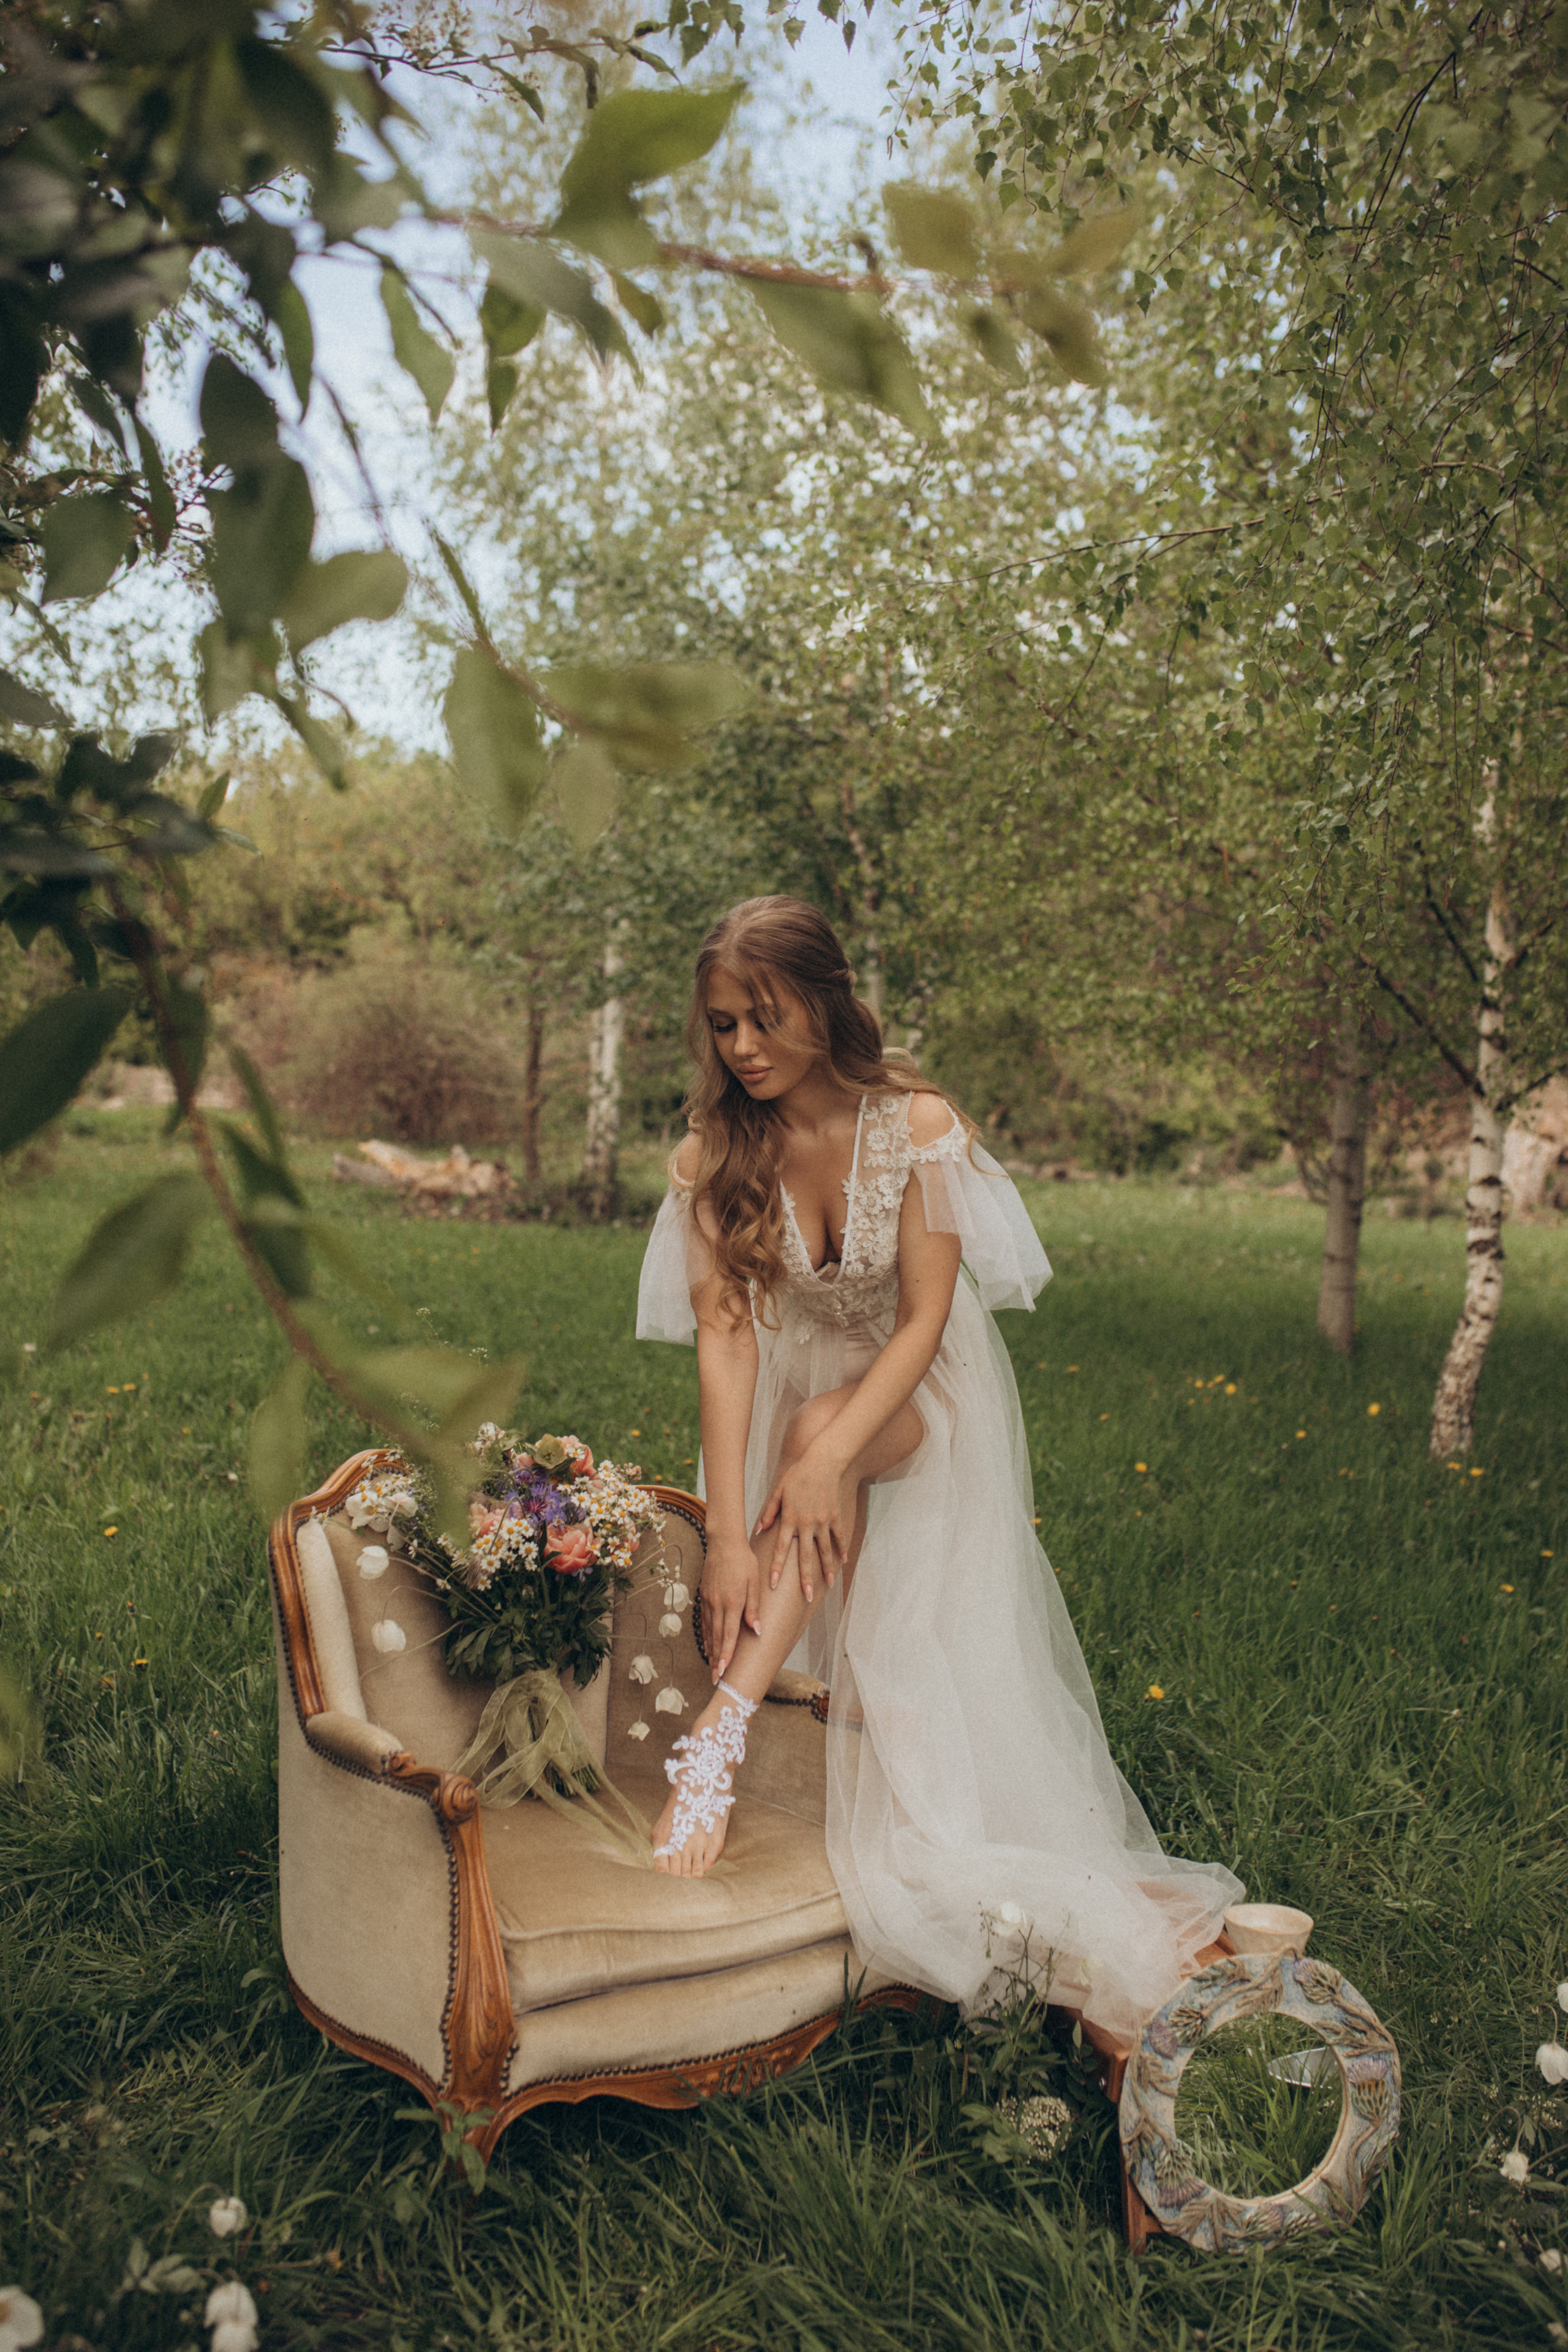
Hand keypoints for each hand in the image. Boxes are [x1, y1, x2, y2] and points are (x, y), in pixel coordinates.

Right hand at [700, 1530, 761, 1682]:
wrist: (724, 1542)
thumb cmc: (744, 1561)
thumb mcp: (755, 1582)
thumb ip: (754, 1607)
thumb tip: (756, 1629)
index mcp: (732, 1602)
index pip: (728, 1634)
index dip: (725, 1654)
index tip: (722, 1671)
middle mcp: (717, 1604)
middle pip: (715, 1637)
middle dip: (716, 1660)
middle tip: (716, 1679)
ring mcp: (708, 1600)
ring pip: (708, 1631)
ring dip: (710, 1650)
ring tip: (711, 1667)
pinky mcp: (703, 1595)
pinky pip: (703, 1620)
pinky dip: (705, 1635)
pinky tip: (707, 1644)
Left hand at [757, 1446, 847, 1605]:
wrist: (824, 1462)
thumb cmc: (798, 1475)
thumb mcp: (779, 1491)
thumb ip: (769, 1512)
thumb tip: (758, 1529)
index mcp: (790, 1519)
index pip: (782, 1549)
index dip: (777, 1567)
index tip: (773, 1584)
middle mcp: (807, 1524)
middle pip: (806, 1557)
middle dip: (806, 1579)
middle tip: (806, 1598)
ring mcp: (823, 1522)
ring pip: (825, 1551)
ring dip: (827, 1569)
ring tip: (830, 1585)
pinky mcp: (835, 1516)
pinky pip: (838, 1537)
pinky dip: (841, 1549)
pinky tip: (843, 1562)